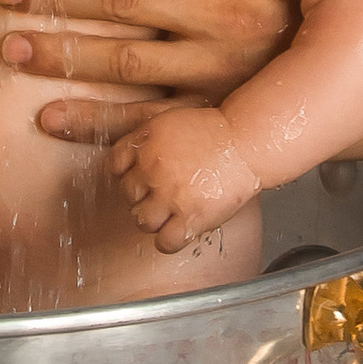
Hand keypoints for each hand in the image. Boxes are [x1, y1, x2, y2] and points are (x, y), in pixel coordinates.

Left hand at [0, 0, 299, 143]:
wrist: (341, 73)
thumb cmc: (278, 3)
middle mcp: (232, 18)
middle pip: (126, 0)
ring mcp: (223, 73)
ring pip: (124, 60)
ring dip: (59, 54)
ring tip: (11, 47)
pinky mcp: (215, 120)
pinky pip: (140, 123)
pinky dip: (89, 122)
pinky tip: (46, 117)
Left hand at [109, 102, 259, 250]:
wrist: (247, 142)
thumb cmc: (216, 132)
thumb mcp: (172, 121)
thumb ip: (147, 139)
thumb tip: (129, 161)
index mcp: (147, 141)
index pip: (115, 165)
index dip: (127, 173)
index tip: (140, 177)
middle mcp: (153, 168)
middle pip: (128, 195)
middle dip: (143, 196)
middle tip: (161, 195)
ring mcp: (170, 194)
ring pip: (142, 221)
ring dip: (154, 220)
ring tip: (169, 214)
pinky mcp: (190, 217)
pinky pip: (164, 242)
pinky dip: (169, 241)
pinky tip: (179, 230)